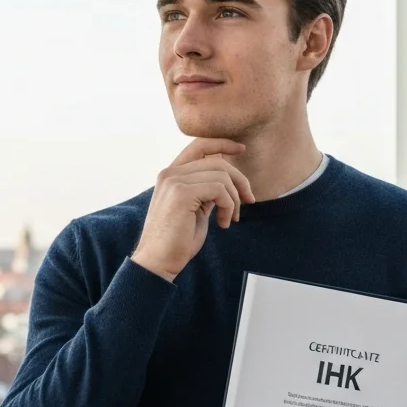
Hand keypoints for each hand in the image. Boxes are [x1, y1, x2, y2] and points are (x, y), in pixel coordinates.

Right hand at [131, 138, 256, 281]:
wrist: (158, 262)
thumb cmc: (177, 241)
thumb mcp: (195, 209)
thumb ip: (206, 191)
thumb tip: (228, 182)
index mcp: (171, 175)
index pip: (199, 145)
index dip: (223, 144)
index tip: (242, 150)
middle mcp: (170, 173)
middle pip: (217, 162)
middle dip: (239, 181)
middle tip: (248, 201)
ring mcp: (174, 181)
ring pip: (221, 175)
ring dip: (234, 199)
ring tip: (230, 218)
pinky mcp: (181, 194)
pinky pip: (219, 189)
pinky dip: (229, 206)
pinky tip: (223, 223)